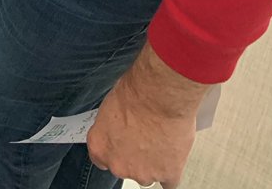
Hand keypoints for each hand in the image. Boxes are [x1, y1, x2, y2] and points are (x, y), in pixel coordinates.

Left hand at [87, 51, 201, 187]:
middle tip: (143, 134)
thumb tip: (117, 127)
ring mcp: (144, 173)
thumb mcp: (109, 105)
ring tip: (160, 136)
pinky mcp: (167, 174)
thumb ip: (110, 126)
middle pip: (125, 167)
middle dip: (133, 154)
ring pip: (148, 173)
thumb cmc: (135, 92)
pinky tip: (172, 157)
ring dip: (153, 160)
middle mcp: (119, 165)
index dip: (113, 149)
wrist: (159, 95)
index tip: (120, 142)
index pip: (101, 158)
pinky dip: (171, 170)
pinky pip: (169, 181)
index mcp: (100, 147)